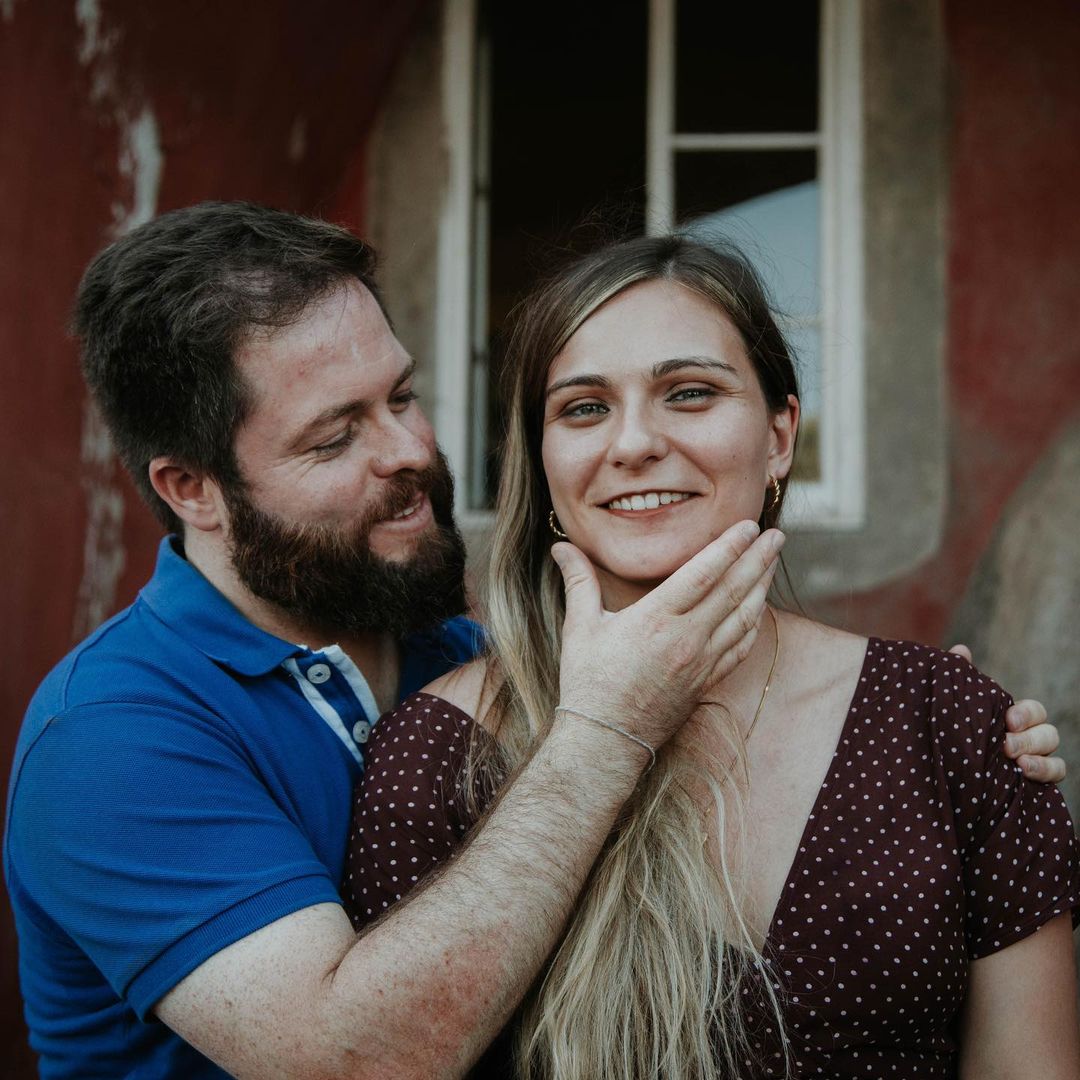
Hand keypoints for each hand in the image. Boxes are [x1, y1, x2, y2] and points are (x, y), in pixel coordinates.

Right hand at [552, 520, 783, 761]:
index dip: (729, 547)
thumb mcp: (580, 627)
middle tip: (776, 534)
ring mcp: (702, 662)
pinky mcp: (708, 681)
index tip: (747, 526)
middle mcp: (686, 639)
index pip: (703, 574)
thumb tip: (560, 547)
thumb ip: (578, 581)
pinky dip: (754, 622)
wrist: (607, 739)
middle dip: (757, 559)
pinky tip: (759, 607)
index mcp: (655, 619)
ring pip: (744, 617)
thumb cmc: (589, 682)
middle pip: (733, 590)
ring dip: (761, 586)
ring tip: (772, 560)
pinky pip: (740, 646)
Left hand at [948, 645, 1064, 783]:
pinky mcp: (1031, 783)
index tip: (1008, 720)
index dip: (1026, 714)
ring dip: (1039, 759)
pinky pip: (1054, 778)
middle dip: (1029, 739)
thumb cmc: (953, 731)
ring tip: (1017, 763)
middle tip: (1006, 746)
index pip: (1034, 711)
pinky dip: (1045, 774)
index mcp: (1013, 719)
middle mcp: (1029, 739)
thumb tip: (961, 651)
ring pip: (1055, 756)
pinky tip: (1023, 775)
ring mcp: (1033, 761)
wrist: (945, 773)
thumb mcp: (954, 705)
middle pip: (1048, 734)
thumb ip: (960, 679)